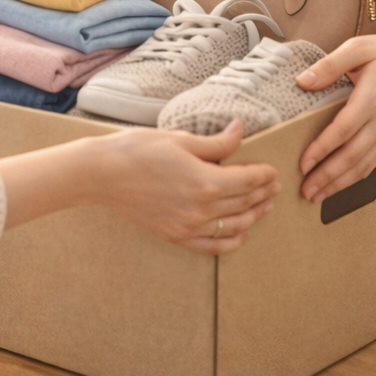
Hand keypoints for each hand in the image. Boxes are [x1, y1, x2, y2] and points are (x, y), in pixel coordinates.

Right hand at [0, 119, 279, 254]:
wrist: (102, 174)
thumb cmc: (137, 149)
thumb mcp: (180, 138)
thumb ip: (216, 143)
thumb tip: (240, 130)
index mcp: (206, 181)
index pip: (248, 180)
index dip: (264, 174)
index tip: (272, 170)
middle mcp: (202, 209)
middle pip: (244, 203)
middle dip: (263, 193)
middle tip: (273, 186)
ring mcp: (189, 226)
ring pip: (234, 226)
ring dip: (253, 216)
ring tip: (264, 207)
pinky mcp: (176, 235)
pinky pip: (213, 245)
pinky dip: (231, 241)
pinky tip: (241, 234)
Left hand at [292, 30, 375, 204]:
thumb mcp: (357, 48)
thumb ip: (329, 65)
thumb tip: (303, 81)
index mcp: (372, 98)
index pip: (344, 129)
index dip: (323, 148)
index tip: (303, 163)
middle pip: (353, 155)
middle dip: (328, 176)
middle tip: (305, 190)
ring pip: (363, 165)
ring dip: (339, 184)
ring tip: (315, 196)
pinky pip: (371, 163)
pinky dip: (353, 178)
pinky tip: (337, 186)